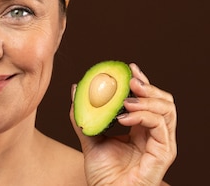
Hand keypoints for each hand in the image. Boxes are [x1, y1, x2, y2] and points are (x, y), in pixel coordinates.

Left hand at [70, 63, 176, 185]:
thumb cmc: (103, 174)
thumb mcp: (90, 137)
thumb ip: (85, 115)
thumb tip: (76, 89)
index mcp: (142, 128)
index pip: (149, 99)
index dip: (142, 81)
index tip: (129, 68)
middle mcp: (155, 134)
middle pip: (164, 100)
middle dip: (148, 86)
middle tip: (131, 80)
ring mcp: (161, 144)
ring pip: (167, 109)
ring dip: (147, 98)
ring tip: (126, 99)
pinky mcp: (163, 154)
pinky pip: (160, 126)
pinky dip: (143, 115)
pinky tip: (124, 116)